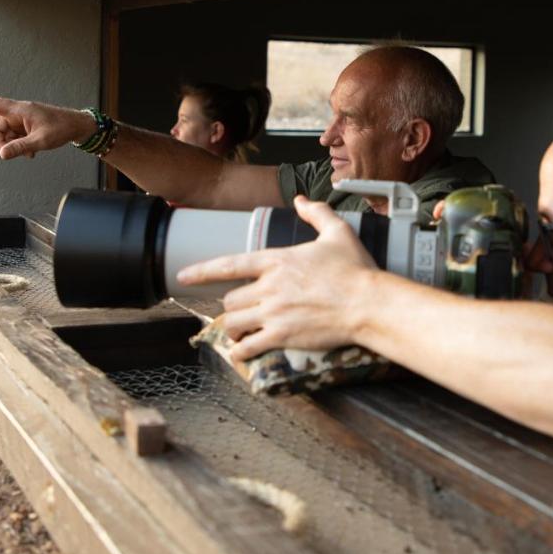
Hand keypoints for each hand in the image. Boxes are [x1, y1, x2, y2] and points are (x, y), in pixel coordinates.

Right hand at [0, 96, 94, 159]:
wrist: (77, 127)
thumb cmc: (61, 129)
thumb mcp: (41, 141)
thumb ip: (20, 147)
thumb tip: (2, 154)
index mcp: (20, 110)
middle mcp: (18, 113)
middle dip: (0, 141)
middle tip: (10, 153)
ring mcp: (22, 120)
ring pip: (5, 133)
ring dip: (11, 145)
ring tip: (29, 154)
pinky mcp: (27, 127)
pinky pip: (14, 137)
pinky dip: (18, 146)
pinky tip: (31, 153)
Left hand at [176, 196, 376, 359]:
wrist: (369, 304)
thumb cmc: (356, 269)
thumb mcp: (338, 232)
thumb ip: (316, 213)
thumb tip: (300, 199)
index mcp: (277, 260)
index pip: (228, 264)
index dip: (201, 271)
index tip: (183, 276)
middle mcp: (269, 287)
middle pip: (230, 300)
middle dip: (233, 306)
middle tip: (242, 311)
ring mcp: (274, 313)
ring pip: (233, 324)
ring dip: (233, 329)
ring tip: (239, 333)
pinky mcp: (282, 336)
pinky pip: (248, 347)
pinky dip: (241, 352)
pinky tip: (242, 354)